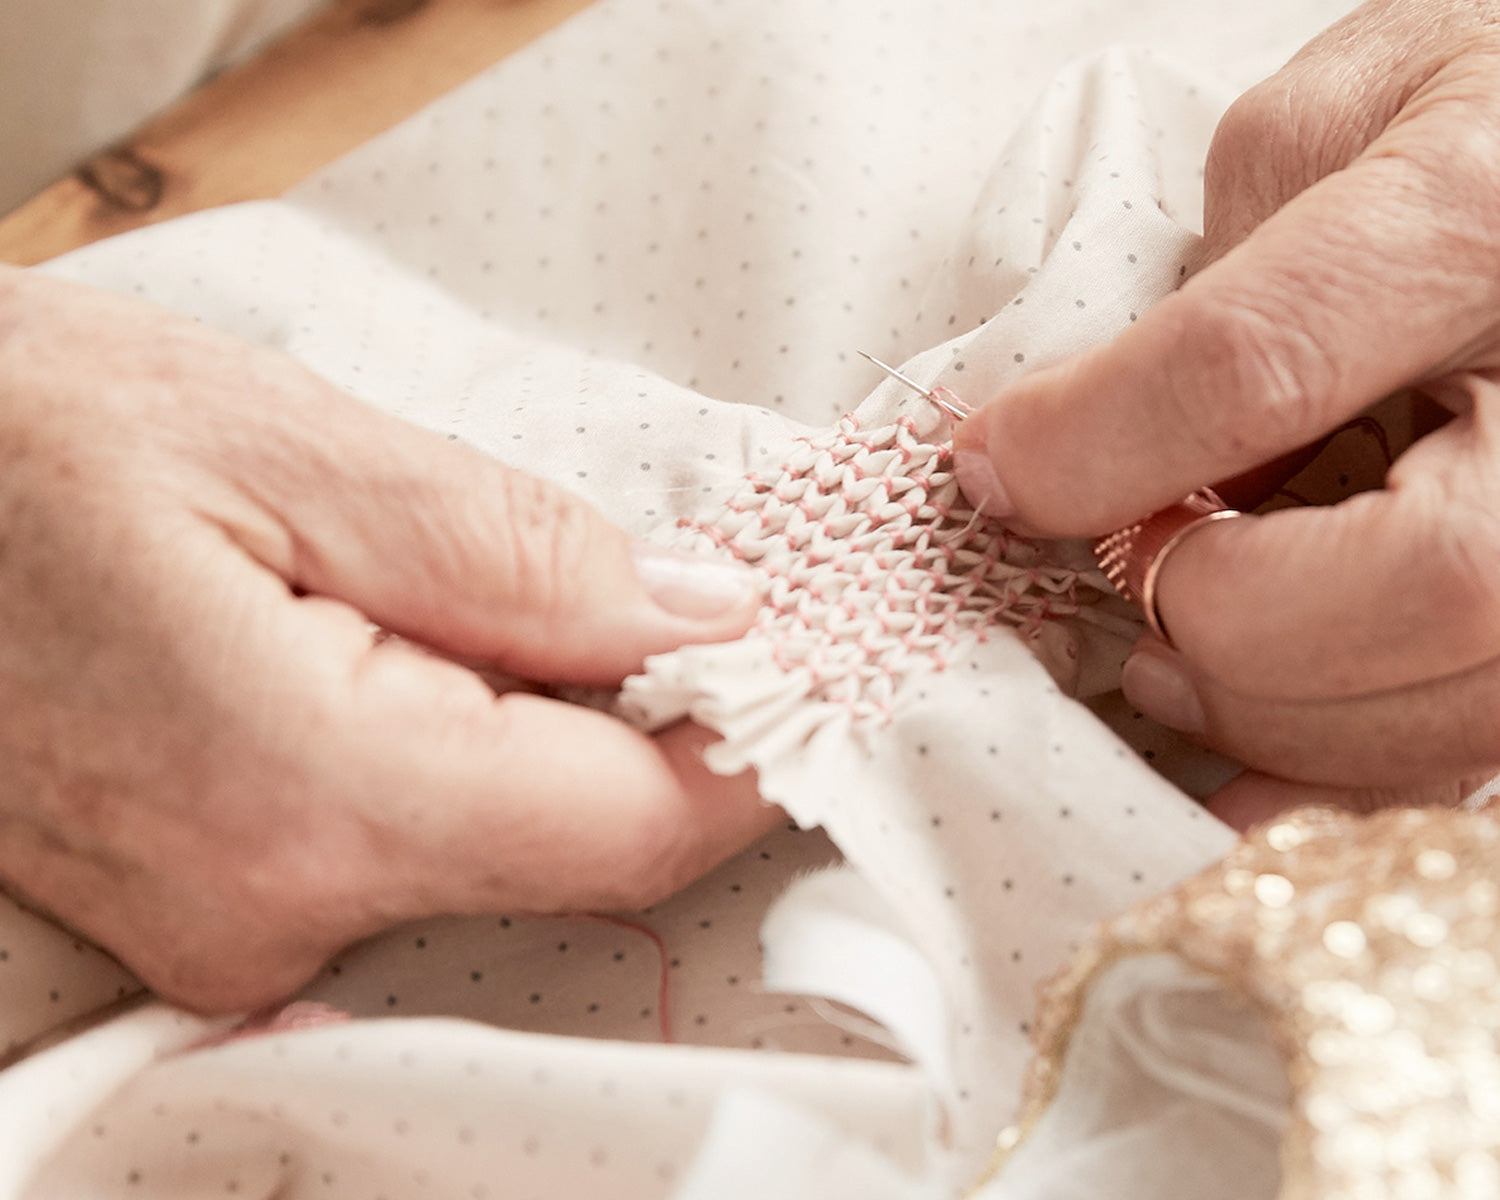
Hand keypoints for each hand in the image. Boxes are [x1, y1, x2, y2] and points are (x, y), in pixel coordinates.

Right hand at [0, 266, 772, 1011]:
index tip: (812, 667)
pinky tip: (466, 674)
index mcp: (311, 792)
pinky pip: (411, 866)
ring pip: (501, 867)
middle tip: (703, 612)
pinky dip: (480, 779)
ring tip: (566, 618)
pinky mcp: (209, 912)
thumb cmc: (19, 438)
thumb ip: (519, 551)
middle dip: (668, 744)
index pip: (626, 827)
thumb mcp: (288, 448)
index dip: (747, 752)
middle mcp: (271, 910)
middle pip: (576, 858)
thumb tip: (705, 615)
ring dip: (570, 752)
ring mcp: (229, 935)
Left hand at [953, 0, 1499, 826]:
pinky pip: (1470, 746)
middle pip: (1424, 582)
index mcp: (1473, 223)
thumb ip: (1209, 279)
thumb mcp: (1325, 125)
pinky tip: (1248, 744)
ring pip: (1461, 700)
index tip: (995, 473)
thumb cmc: (1462, 123)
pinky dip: (1341, 768)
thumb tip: (1081, 441)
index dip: (1098, 446)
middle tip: (1129, 591)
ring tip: (1176, 664)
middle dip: (1227, 626)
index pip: (1259, 368)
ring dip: (1277, 715)